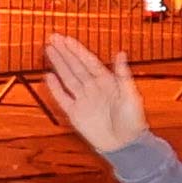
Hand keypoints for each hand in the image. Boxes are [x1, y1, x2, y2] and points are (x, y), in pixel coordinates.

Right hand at [35, 34, 146, 152]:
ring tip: (49, 50)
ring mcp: (83, 100)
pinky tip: (49, 76)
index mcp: (106, 81)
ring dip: (58, 64)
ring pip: (67, 77)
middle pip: (75, 66)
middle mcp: (93, 88)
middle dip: (64, 52)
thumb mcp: (131, 95)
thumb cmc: (133, 121)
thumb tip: (121, 53)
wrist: (125, 145)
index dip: (77, 49)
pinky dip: (55, 88)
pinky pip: (63, 98)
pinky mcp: (75, 113)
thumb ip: (123, 75)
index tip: (66, 38)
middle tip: (53, 38)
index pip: (88, 61)